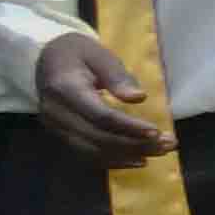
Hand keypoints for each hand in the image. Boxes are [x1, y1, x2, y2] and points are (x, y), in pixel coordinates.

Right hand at [28, 35, 169, 166]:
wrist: (46, 59)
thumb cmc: (76, 53)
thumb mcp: (98, 54)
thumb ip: (117, 76)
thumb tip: (139, 98)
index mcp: (65, 89)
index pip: (100, 116)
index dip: (129, 127)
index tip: (156, 132)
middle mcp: (56, 113)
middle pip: (97, 137)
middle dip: (135, 144)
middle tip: (169, 144)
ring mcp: (54, 127)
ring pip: (92, 151)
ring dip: (127, 155)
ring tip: (160, 152)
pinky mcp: (59, 135)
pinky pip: (85, 155)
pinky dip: (112, 161)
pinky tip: (136, 160)